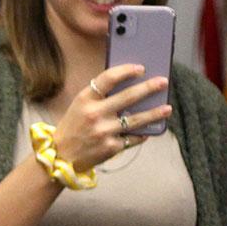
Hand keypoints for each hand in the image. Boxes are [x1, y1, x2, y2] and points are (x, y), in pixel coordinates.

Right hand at [51, 64, 170, 169]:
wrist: (59, 157)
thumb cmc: (72, 128)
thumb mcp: (79, 107)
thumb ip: (99, 97)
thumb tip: (130, 86)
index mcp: (85, 100)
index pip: (108, 79)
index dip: (126, 71)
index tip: (141, 68)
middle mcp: (94, 114)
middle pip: (128, 97)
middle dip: (149, 88)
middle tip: (163, 82)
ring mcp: (103, 132)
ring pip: (136, 120)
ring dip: (154, 113)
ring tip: (167, 108)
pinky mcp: (110, 147)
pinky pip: (132, 138)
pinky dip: (141, 134)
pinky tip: (148, 130)